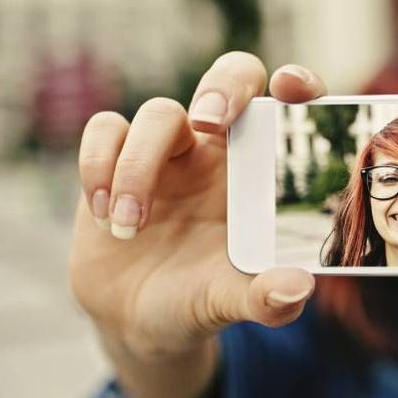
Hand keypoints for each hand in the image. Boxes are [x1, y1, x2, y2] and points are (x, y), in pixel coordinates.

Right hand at [69, 52, 326, 362]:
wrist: (137, 321)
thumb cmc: (198, 301)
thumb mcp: (232, 303)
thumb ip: (266, 299)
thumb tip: (297, 290)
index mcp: (260, 173)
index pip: (289, 109)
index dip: (297, 84)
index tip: (290, 88)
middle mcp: (217, 151)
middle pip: (230, 76)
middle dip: (222, 86)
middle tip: (207, 121)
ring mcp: (166, 151)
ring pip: (158, 113)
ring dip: (139, 167)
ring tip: (130, 226)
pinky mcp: (114, 160)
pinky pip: (106, 130)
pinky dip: (99, 165)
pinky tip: (106, 216)